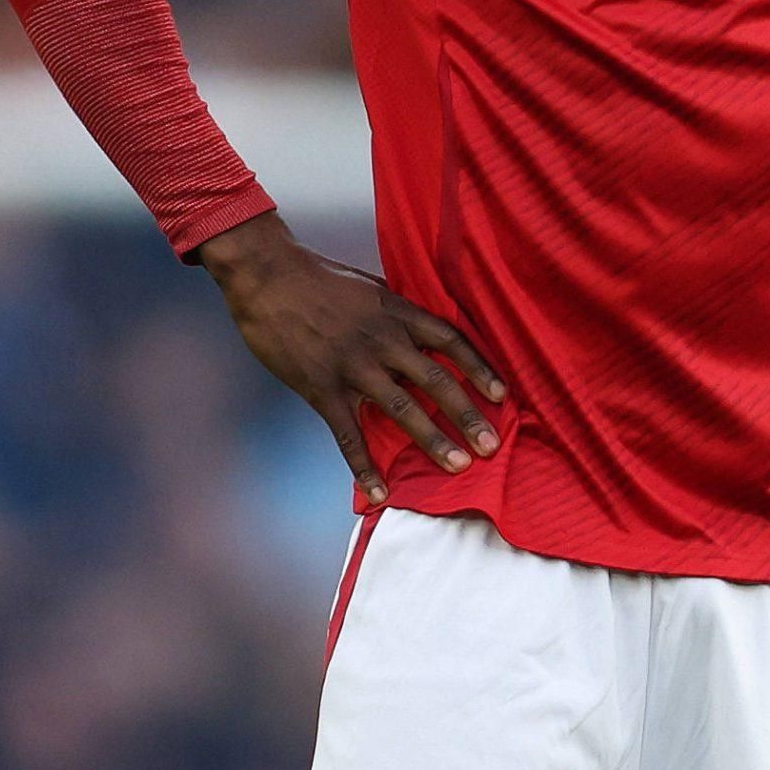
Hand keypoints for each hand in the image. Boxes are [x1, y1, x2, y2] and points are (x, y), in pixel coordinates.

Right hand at [198, 214, 505, 504]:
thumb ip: (399, 314)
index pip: (451, 341)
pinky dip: (364, 466)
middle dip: (466, 414)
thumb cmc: (321, 280)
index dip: (479, 368)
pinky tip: (378, 492)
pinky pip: (348, 434)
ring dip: (431, 439)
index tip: (501, 394)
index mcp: (398, 312)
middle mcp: (383, 339)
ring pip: (401, 408)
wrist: (269, 278)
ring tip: (456, 465)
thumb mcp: (372, 288)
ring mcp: (353, 366)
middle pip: (435, 380)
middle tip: (490, 445)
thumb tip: (426, 336)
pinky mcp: (322, 388)